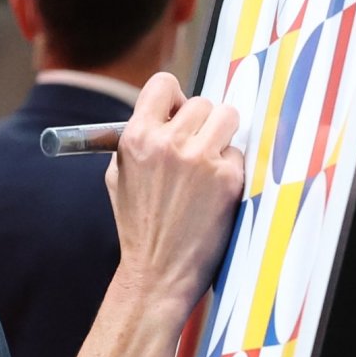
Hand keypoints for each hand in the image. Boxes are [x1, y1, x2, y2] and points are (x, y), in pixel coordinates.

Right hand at [107, 72, 242, 321]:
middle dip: (201, 123)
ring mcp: (201, 160)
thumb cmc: (138, 225)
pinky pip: (238, 153)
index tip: (179, 114)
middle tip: (196, 149)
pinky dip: (230, 168)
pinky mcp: (228, 179)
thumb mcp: (118, 176)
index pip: (164, 84)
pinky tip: (215, 192)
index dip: (174, 98)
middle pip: (202, 102)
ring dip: (222, 135)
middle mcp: (168, 143)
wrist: (157, 272)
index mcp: (136, 138)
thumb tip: (166, 112)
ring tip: (210, 162)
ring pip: (227, 116)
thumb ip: (137, 139)